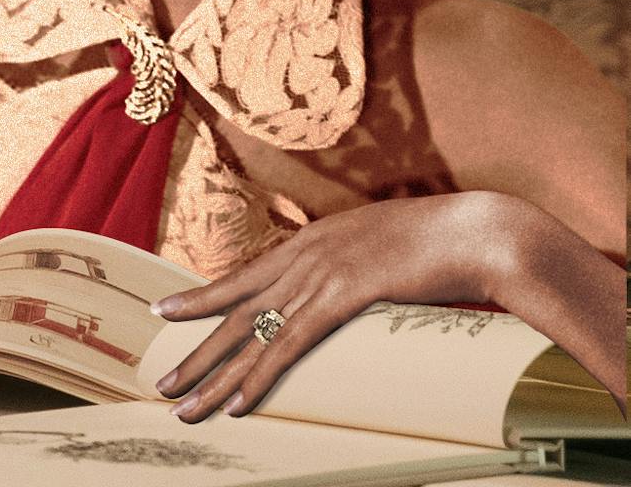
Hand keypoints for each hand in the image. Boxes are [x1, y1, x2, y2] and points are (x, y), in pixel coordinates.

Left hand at [149, 194, 523, 420]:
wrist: (475, 232)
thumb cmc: (441, 242)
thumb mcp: (383, 247)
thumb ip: (358, 263)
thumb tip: (356, 282)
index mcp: (309, 241)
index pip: (243, 277)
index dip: (202, 297)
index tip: (167, 312)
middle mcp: (302, 256)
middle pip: (233, 310)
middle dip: (193, 348)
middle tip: (160, 379)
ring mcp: (317, 276)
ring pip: (249, 334)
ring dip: (212, 375)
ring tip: (180, 402)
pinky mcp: (341, 298)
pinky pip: (289, 345)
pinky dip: (259, 376)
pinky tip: (236, 402)